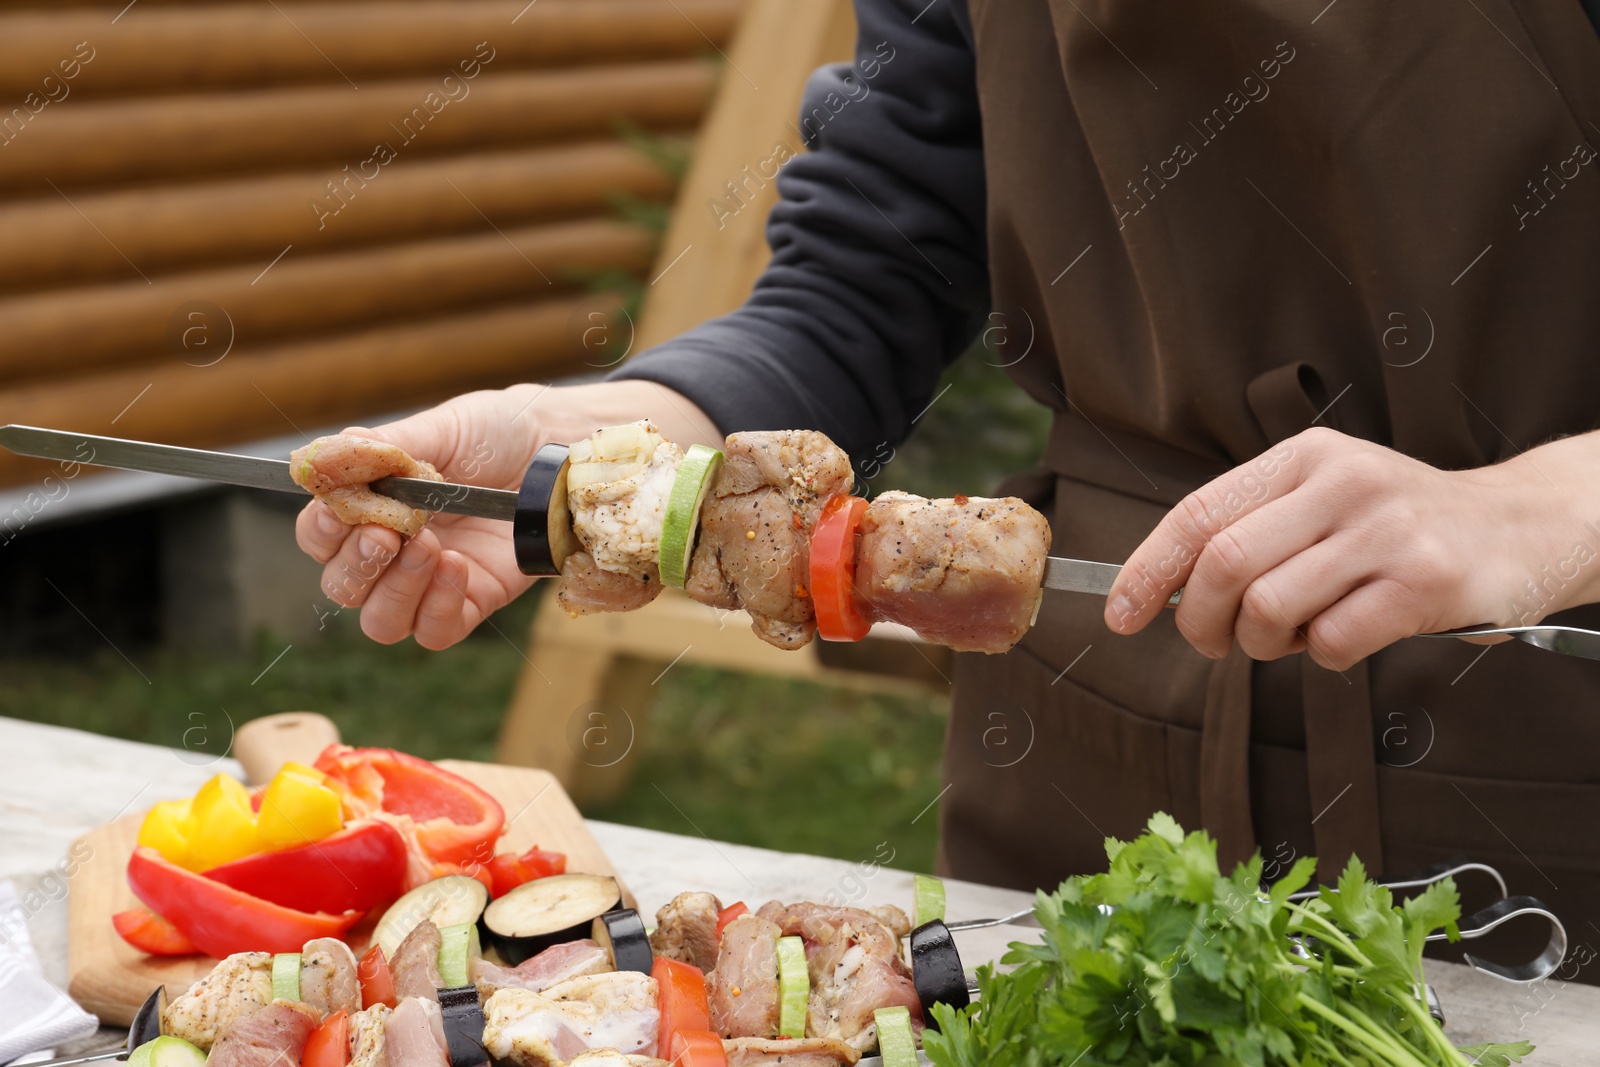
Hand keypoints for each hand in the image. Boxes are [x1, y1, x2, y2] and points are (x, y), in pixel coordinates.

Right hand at [295, 381, 717, 648]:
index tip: (348, 509)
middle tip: (388, 533)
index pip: (320, 536)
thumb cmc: (501, 432)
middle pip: (342, 587)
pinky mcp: (473, 603)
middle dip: (357, 565)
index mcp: (374, 505)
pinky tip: (456, 567)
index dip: (323, 530)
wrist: (565, 451)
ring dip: (395, 589)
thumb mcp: (441, 429)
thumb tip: (317, 460)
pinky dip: (436, 606)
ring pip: (381, 621)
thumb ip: (381, 449)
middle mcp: (395, 550)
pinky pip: (435, 632)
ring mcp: (432, 581)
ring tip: (430, 547)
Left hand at [1104, 426, 1596, 669]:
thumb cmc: (1402, 523)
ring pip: (1269, 607)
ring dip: (1264, 644)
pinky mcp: (1424, 581)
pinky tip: (1347, 635)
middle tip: (1216, 644)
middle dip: (1202, 621)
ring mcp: (1385, 530)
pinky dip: (1322, 656)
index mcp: (1302, 457)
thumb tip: (1168, 589)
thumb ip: (1254, 529)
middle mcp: (1341, 482)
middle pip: (1223, 564)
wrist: (1522, 525)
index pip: (1198, 515)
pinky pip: (1330, 641)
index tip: (1120, 614)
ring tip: (1295, 635)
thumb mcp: (1324, 497)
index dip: (1147, 570)